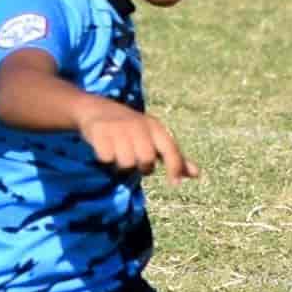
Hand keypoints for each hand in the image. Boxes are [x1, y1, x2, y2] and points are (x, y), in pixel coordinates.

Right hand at [76, 105, 198, 179]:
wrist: (94, 108)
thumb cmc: (130, 127)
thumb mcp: (153, 137)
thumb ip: (174, 156)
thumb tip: (197, 174)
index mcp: (154, 127)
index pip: (170, 148)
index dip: (175, 167)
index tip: (175, 183)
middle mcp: (138, 126)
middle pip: (146, 160)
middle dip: (141, 167)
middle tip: (135, 160)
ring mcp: (118, 128)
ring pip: (126, 163)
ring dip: (122, 164)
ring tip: (118, 154)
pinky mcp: (100, 132)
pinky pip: (107, 158)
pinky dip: (106, 158)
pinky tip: (105, 149)